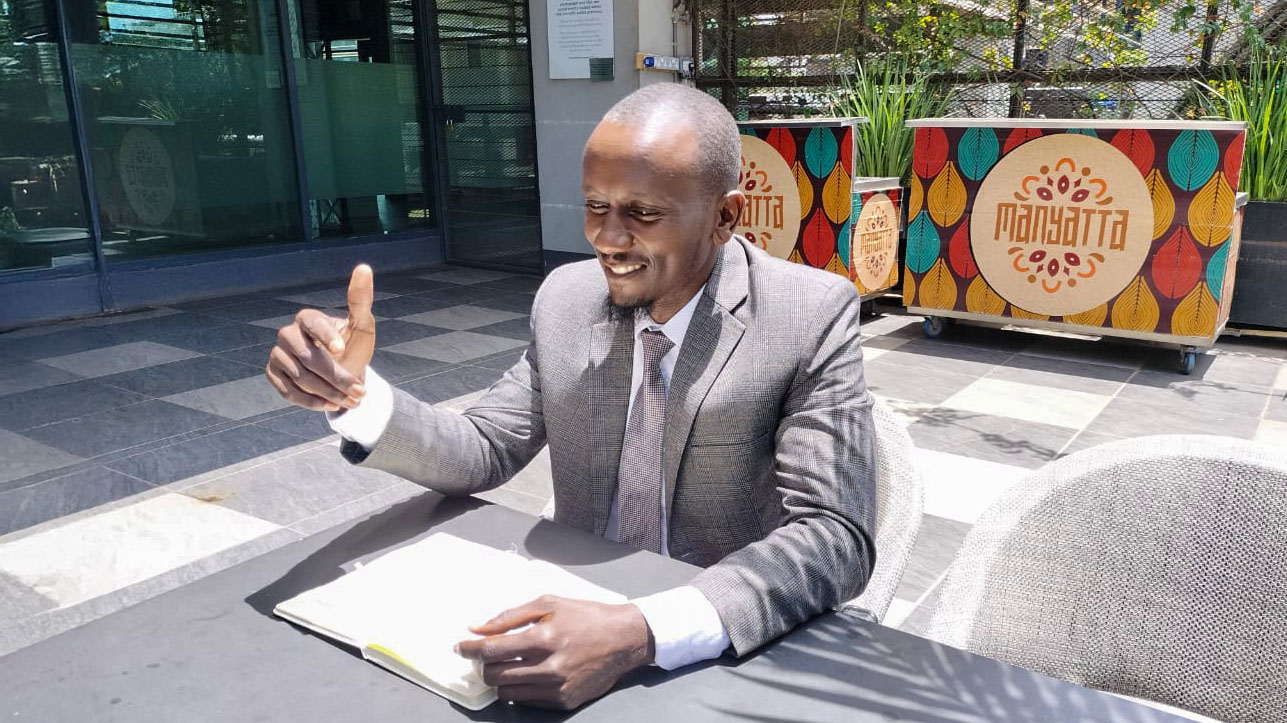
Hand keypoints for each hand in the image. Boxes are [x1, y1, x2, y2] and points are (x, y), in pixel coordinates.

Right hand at [265, 264, 377, 411]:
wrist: (341, 374)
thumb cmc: (351, 347)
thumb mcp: (362, 325)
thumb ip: (361, 300)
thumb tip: (364, 268)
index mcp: (307, 318)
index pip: (311, 322)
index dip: (326, 335)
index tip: (342, 349)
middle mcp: (287, 334)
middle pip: (308, 357)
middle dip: (336, 377)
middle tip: (359, 392)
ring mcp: (278, 355)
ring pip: (300, 378)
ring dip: (329, 393)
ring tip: (352, 400)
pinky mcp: (273, 375)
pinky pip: (289, 392)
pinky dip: (312, 402)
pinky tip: (331, 405)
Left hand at [456, 595, 653, 709]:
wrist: (623, 639)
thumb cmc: (585, 616)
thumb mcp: (548, 604)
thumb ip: (509, 617)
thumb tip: (477, 628)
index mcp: (544, 637)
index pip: (493, 650)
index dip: (470, 649)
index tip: (459, 647)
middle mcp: (550, 666)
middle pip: (495, 675)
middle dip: (484, 665)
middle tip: (486, 655)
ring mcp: (557, 688)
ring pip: (507, 693)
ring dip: (501, 679)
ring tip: (508, 665)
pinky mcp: (564, 702)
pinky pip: (526, 701)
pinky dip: (520, 689)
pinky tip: (529, 674)